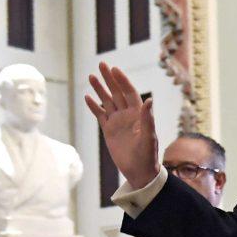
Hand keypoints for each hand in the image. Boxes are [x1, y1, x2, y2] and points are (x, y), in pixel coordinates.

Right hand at [85, 62, 159, 188]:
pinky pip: (100, 115)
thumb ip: (148, 119)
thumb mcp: (148, 137)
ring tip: (91, 76)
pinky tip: (87, 97)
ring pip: (107, 101)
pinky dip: (94, 106)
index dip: (122, 81)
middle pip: (117, 93)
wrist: (139, 171)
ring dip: (99, 89)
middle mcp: (128, 115)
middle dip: (109, 79)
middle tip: (101, 65)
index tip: (114, 70)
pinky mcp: (109, 131)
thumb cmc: (148, 155)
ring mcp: (118, 122)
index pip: (129, 92)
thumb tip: (149, 100)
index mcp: (138, 114)